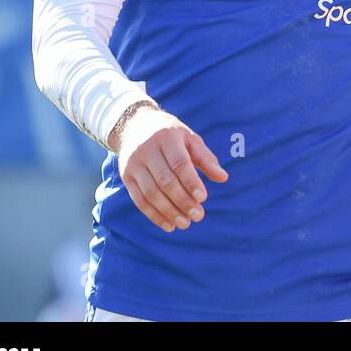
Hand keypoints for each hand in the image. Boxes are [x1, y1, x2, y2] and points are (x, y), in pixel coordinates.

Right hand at [116, 106, 228, 232]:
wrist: (135, 125)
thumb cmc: (171, 135)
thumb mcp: (190, 139)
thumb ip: (206, 158)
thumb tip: (223, 178)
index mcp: (167, 137)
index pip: (179, 163)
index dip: (191, 182)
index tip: (203, 198)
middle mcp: (147, 150)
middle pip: (165, 181)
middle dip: (182, 201)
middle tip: (198, 216)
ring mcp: (134, 164)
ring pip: (151, 193)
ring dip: (169, 212)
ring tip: (185, 223)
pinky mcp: (127, 177)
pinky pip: (139, 200)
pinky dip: (154, 215)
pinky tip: (168, 225)